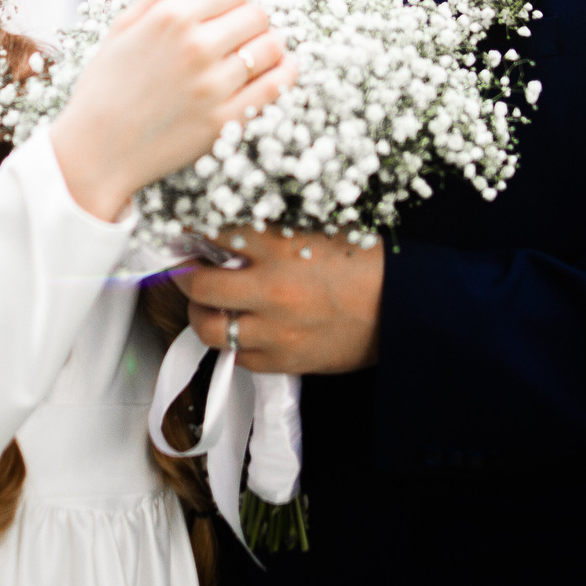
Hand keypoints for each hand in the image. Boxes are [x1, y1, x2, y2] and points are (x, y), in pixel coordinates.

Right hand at [51, 0, 294, 221]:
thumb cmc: (106, 87)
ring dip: (271, 45)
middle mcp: (196, 46)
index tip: (229, 9)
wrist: (96, 150)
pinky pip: (275, 87)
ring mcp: (213, 86)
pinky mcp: (225, 121)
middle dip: (253, 19)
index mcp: (170, 18)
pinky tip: (278, 71)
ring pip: (272, 47)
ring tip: (258, 51)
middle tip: (243, 32)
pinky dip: (284, 74)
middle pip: (257, 15)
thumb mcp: (123, 26)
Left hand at [184, 226, 384, 374]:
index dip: (190, 229)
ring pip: (209, 327)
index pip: (214, 232)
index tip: (182, 228)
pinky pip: (239, 358)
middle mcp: (271, 289)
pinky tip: (242, 327)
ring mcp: (275, 330)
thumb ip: (273, 228)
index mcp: (280, 247)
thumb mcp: (318, 229)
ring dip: (200, 313)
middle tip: (184, 266)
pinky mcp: (285, 361)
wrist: (403, 311)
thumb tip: (229, 224)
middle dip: (183, 274)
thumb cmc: (365, 265)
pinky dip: (234, 343)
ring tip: (206, 302)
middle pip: (198, 284)